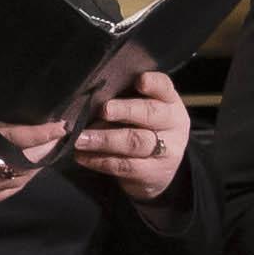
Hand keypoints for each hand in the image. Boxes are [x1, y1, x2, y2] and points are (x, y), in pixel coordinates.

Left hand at [70, 65, 192, 198]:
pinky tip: (82, 155)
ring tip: (80, 138)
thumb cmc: (140, 127)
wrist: (157, 168)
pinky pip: (125, 166)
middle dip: (126, 110)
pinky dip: (99, 160)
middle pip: (150, 113)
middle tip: (104, 110)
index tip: (141, 81)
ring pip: (136, 142)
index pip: (163, 87)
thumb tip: (88, 99)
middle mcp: (173, 124)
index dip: (153, 84)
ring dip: (105, 139)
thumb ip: (121, 99)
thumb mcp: (138, 109)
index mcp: (168, 101)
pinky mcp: (153, 173)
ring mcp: (167, 151)